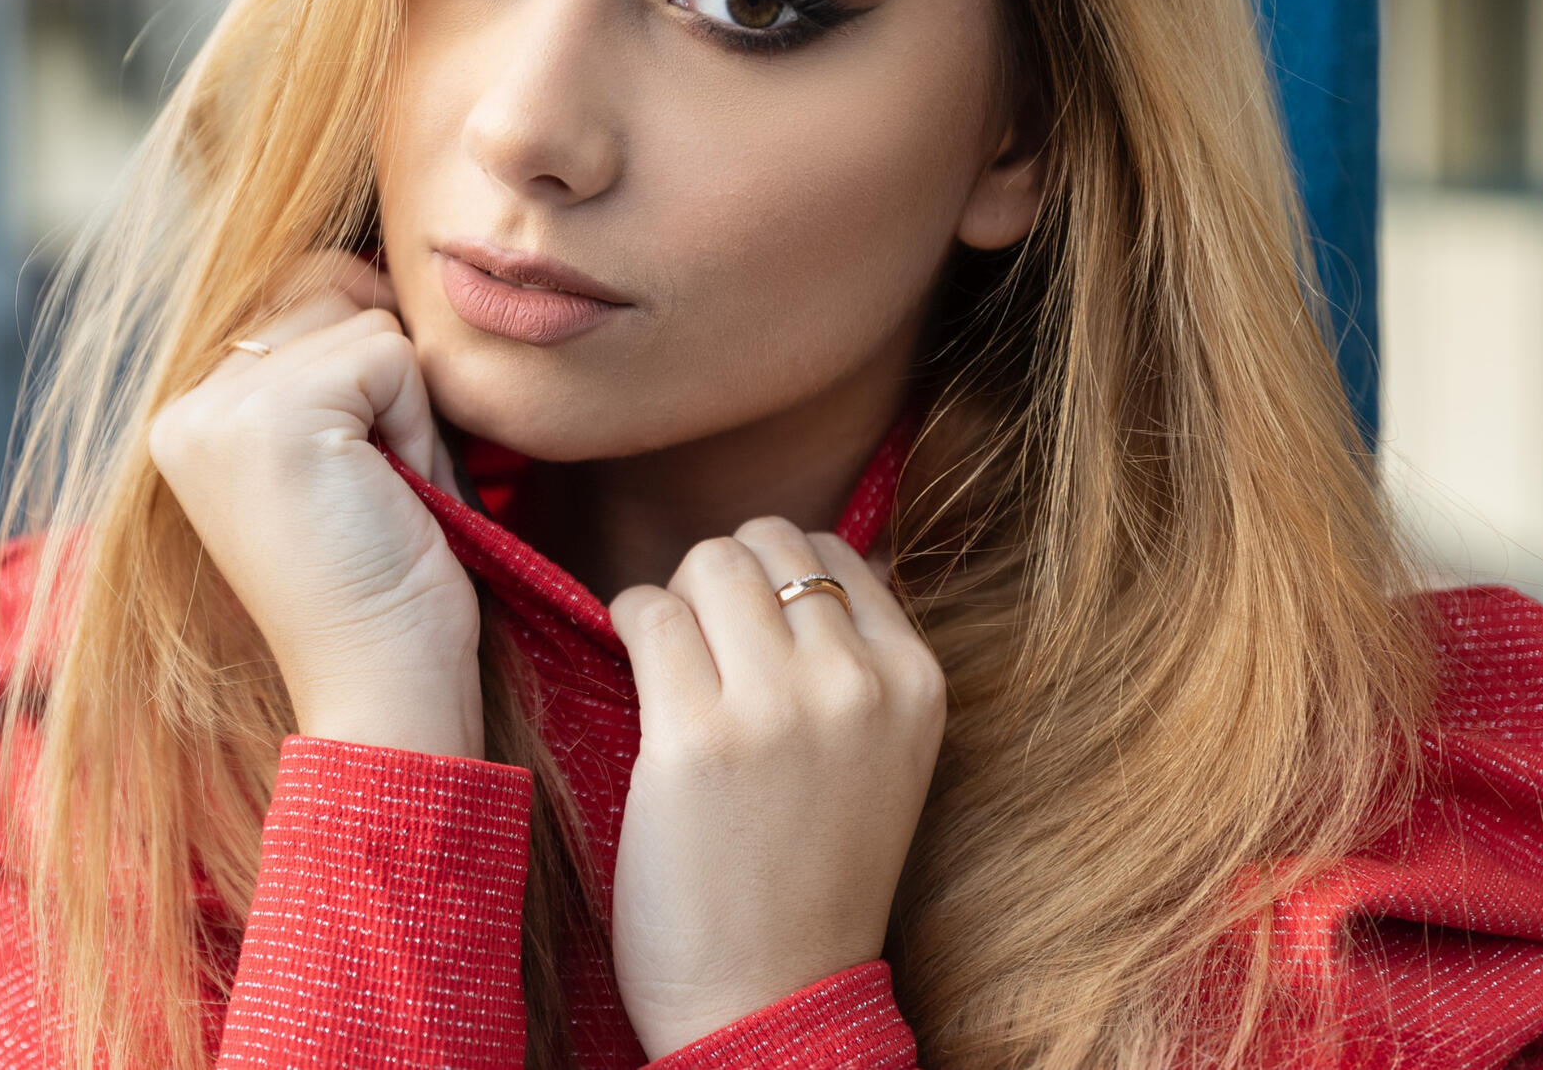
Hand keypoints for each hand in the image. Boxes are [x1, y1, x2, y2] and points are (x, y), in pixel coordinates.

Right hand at [147, 249, 481, 757]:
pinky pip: (391, 355)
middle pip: (329, 290)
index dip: (370, 371)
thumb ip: (323, 370)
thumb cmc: (384, 587)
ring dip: (408, 404)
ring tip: (391, 494)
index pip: (297, 298)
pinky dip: (420, 427)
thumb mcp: (338, 459)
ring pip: (365, 319)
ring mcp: (217, 408)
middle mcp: (182, 405)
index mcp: (188, 415)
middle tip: (387, 488)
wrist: (383, 690)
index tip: (368, 480)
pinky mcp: (272, 415)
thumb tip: (364, 272)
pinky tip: (399, 499)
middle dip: (389, 378)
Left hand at [604, 518, 944, 1057]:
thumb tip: (819, 556)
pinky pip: (646, 611)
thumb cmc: (813, 875)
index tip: (743, 628)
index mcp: (916, 683)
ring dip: (671, 598)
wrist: (772, 999)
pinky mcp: (695, 736)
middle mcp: (857, 684)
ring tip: (665, 658)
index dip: (771, 575)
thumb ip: (862, 657)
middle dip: (717, 577)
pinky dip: (626, 620)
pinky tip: (628, 666)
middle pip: (763, 543)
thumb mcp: (884, 755)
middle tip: (697, 643)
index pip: (831, 550)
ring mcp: (778, 708)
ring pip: (705, 562)